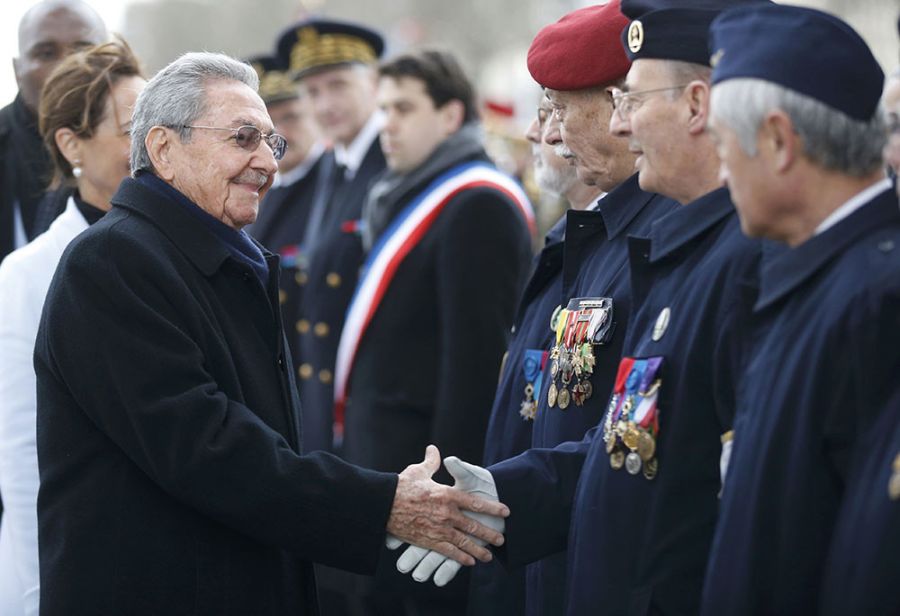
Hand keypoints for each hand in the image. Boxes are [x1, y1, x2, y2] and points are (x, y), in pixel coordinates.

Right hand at [397, 455, 501, 585]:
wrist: (383, 504)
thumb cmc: (401, 486)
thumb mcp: (419, 470)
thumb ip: (432, 462)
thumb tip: (434, 450)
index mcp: (447, 494)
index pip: (475, 502)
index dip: (492, 508)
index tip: (505, 511)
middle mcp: (447, 513)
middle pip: (474, 525)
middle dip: (489, 533)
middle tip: (501, 538)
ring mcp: (439, 529)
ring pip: (464, 542)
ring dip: (478, 550)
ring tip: (488, 556)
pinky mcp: (429, 541)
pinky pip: (449, 552)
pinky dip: (461, 558)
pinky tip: (469, 562)